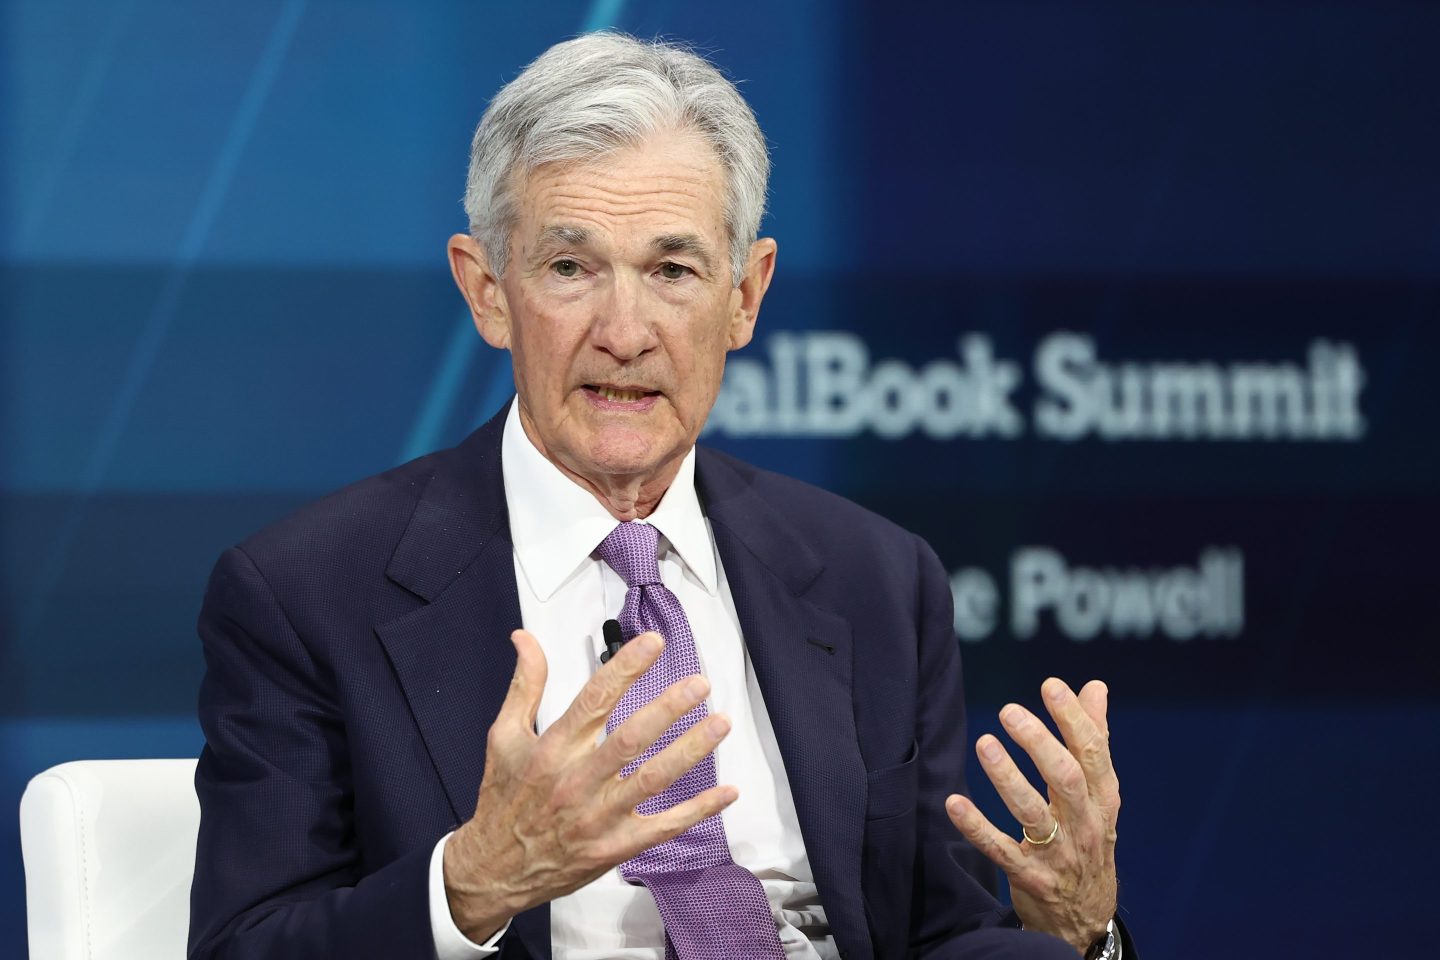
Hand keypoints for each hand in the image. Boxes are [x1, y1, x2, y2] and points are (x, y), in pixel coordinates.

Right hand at [443, 628, 736, 941]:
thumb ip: (525, 685)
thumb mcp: (504, 737)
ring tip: (720, 723)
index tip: (653, 643)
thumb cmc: (504, 799)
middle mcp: (576, 781)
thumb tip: (526, 638)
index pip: (593, 700)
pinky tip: (727, 791)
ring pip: (652, 780)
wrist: (494, 870)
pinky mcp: (615, 846)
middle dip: (668, 709)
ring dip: (690, 751)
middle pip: (629, 740)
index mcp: (551, 750)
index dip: (625, 668)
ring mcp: (598, 817)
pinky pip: (663, 827)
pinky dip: (698, 810)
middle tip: (699, 684)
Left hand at [945, 678, 1119, 955]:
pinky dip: (977, 827)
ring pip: (1033, 814)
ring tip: (985, 744)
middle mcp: (1085, 825)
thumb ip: (1094, 740)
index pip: (1093, 753)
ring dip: (1007, 778)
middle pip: (1066, 779)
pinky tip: (954, 803)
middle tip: (1009, 711)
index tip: (1051, 686)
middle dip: (1039, 743)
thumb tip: (1095, 687)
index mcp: (1103, 800)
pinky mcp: (1030, 878)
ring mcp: (1058, 855)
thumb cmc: (1089, 839)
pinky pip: (1001, 851)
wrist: (1087, 918)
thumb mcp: (1100, 795)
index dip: (1073, 719)